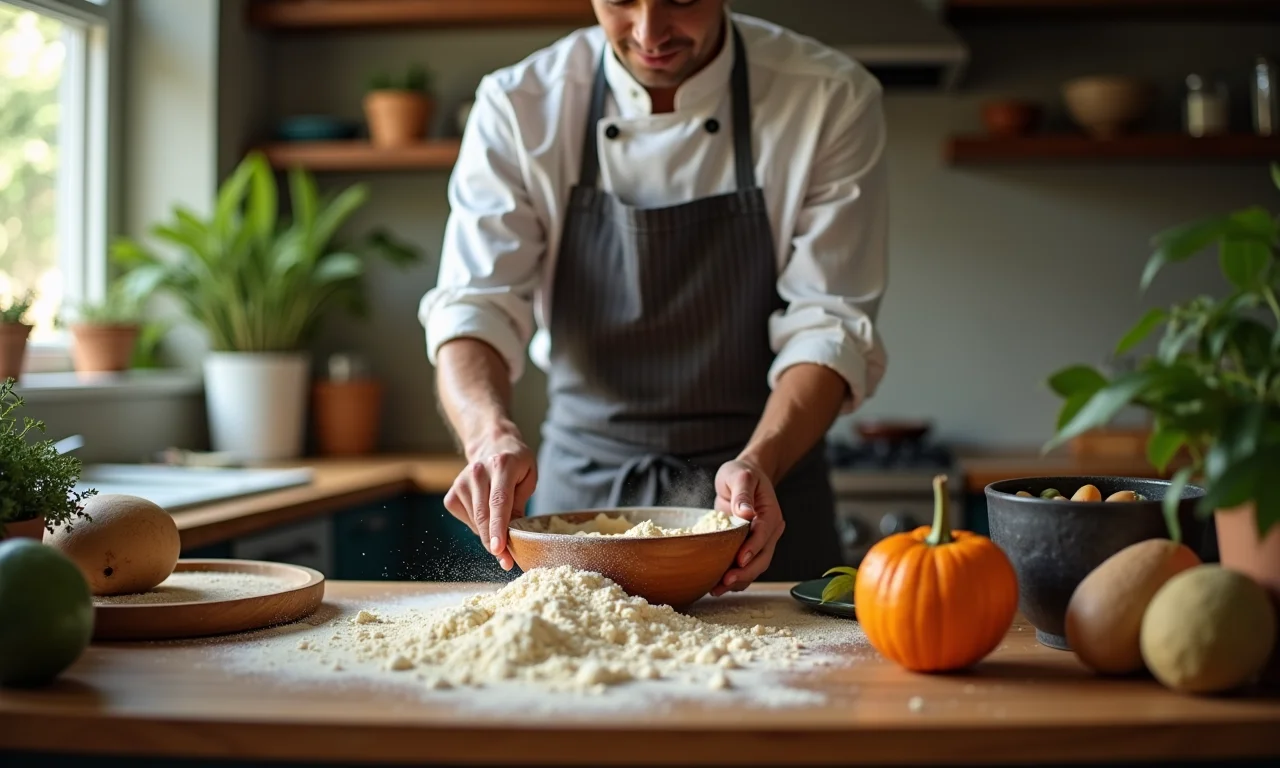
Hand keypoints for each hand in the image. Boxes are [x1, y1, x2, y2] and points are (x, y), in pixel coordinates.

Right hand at [443, 433, 536, 570]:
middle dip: (494, 543)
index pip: (499, 502)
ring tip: (501, 527)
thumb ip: (520, 503)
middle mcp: (477, 472)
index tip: (499, 549)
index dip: (499, 528)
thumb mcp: (528, 478)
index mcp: (502, 465)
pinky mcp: (452, 493)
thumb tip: (513, 534)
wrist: (491, 444)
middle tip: (506, 561)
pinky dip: (479, 526)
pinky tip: (487, 514)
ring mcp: (461, 482)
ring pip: (475, 522)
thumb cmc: (516, 463)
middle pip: (484, 516)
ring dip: (489, 534)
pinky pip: (466, 520)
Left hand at [710, 458, 784, 595]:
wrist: (743, 478)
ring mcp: (760, 542)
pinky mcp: (748, 548)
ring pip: (755, 567)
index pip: (764, 534)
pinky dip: (734, 578)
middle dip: (745, 572)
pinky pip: (744, 567)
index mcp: (771, 514)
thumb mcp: (740, 476)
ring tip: (716, 589)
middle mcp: (770, 532)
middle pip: (763, 557)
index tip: (740, 559)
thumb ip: (742, 493)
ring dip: (738, 580)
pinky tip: (716, 586)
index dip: (753, 548)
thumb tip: (745, 512)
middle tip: (725, 581)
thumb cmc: (741, 474)